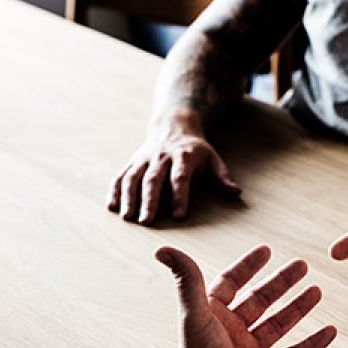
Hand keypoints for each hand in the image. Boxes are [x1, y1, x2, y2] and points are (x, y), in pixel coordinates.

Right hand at [108, 113, 240, 223]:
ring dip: (129, 197)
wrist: (173, 126)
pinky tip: (111, 207)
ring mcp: (144, 159)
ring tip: (128, 218)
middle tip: (147, 221)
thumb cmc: (196, 150)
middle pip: (153, 179)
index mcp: (183, 156)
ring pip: (133, 177)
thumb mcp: (212, 158)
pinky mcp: (132, 163)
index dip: (180, 196)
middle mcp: (161, 157)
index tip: (180, 216)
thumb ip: (221, 177)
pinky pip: (120, 175)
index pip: (181, 177)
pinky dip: (115, 190)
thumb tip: (235, 193)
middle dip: (149, 200)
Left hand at [156, 245, 335, 347]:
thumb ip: (186, 279)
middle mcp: (230, 335)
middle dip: (280, 282)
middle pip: (259, 301)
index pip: (230, 284)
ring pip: (278, 325)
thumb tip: (163, 249)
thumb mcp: (194, 314)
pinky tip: (329, 331)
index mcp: (211, 318)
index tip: (266, 251)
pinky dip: (312, 344)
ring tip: (317, 291)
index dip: (247, 266)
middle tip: (302, 265)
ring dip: (297, 308)